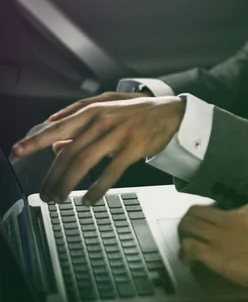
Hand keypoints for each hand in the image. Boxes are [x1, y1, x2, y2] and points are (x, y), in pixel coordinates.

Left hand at [12, 96, 184, 203]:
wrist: (170, 113)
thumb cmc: (137, 111)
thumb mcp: (107, 109)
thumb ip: (79, 122)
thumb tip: (55, 143)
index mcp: (92, 111)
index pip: (57, 127)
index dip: (35, 140)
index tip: (17, 151)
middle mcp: (102, 122)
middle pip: (68, 152)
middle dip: (52, 176)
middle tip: (44, 193)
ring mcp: (117, 135)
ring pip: (84, 163)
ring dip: (68, 184)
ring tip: (59, 198)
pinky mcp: (132, 149)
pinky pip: (110, 173)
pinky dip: (96, 189)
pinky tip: (88, 199)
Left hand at [178, 204, 247, 294]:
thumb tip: (247, 228)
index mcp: (244, 210)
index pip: (217, 208)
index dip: (209, 218)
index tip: (208, 226)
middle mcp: (228, 218)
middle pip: (196, 211)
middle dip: (189, 221)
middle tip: (189, 233)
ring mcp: (219, 235)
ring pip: (189, 225)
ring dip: (183, 234)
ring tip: (185, 245)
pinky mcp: (214, 254)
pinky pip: (190, 247)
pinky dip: (185, 253)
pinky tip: (188, 261)